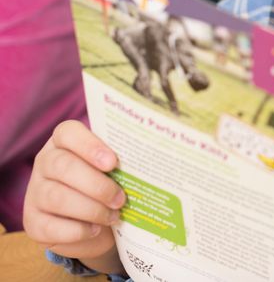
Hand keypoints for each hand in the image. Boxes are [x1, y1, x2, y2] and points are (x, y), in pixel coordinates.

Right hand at [23, 120, 125, 272]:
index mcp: (64, 143)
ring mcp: (35, 193)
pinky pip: (52, 226)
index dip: (90, 146)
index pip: (68, 133)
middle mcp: (45, 163)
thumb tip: (149, 162)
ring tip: (114, 215)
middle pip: (63, 166)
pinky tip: (96, 229)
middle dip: (97, 185)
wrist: (94, 224)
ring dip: (91, 209)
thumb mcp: (114, 170)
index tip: (113, 162)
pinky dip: (79, 230)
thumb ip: (121, 161)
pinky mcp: (34, 222)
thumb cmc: (108, 186)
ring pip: (57, 197)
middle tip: (120, 198)